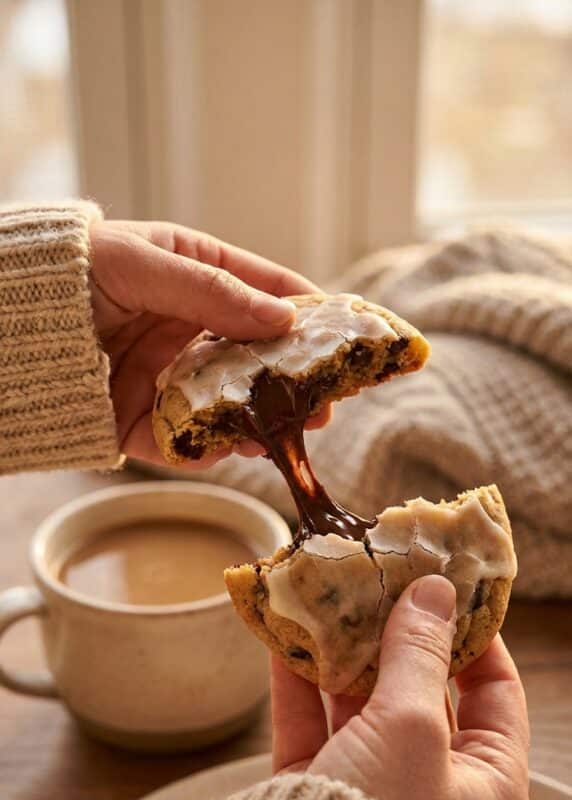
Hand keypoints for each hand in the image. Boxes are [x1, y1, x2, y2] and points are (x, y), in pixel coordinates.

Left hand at [89, 220, 330, 466]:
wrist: (4, 322)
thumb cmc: (73, 271)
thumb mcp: (145, 265)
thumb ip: (213, 293)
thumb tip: (283, 318)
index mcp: (193, 277)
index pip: (263, 291)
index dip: (306, 313)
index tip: (344, 336)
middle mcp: (185, 330)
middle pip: (254, 358)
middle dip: (291, 383)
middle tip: (323, 406)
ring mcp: (164, 377)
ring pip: (225, 406)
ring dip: (256, 423)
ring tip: (281, 435)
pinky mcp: (138, 419)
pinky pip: (179, 441)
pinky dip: (202, 450)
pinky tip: (224, 451)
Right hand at [272, 575, 529, 799]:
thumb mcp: (411, 728)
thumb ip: (418, 655)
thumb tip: (435, 592)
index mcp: (487, 786)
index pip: (495, 694)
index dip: (474, 635)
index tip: (447, 585)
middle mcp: (435, 788)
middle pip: (423, 693)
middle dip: (398, 636)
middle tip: (382, 581)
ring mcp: (373, 790)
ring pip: (363, 705)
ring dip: (345, 654)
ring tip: (329, 599)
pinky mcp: (318, 792)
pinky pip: (314, 726)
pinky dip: (301, 684)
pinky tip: (286, 638)